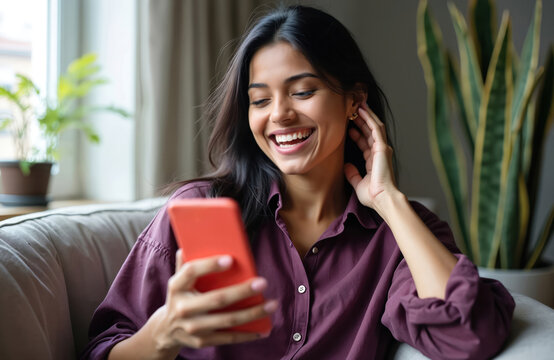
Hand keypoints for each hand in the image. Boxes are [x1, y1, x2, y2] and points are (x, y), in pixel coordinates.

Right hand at [150, 251, 277, 352]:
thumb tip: (192, 242)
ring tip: (271, 304)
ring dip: (253, 313)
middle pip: (217, 298)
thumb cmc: (180, 296)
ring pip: (227, 320)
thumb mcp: (178, 279)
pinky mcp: (202, 341)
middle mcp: (183, 307)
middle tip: (262, 283)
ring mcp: (192, 327)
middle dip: (242, 291)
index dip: (210, 265)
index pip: (192, 271)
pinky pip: (228, 337)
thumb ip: (186, 262)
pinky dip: (247, 334)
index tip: (231, 259)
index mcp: (177, 286)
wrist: (166, 330)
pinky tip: (264, 328)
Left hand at [344, 102, 398, 211]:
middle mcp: (379, 152)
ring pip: (374, 126)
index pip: (365, 142)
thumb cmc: (373, 195)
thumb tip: (346, 166)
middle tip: (352, 109)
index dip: (357, 133)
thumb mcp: (357, 183)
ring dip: (366, 115)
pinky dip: (369, 118)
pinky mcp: (382, 147)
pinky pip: (375, 129)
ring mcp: (382, 149)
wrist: (382, 199)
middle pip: (369, 131)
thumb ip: (352, 174)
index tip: (348, 127)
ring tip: (358, 104)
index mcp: (374, 160)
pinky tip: (362, 110)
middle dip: (362, 120)